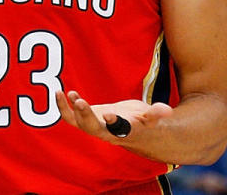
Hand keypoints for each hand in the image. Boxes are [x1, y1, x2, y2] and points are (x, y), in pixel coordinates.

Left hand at [55, 90, 172, 143]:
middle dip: (86, 116)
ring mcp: (93, 127)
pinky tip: (59, 93)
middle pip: (93, 128)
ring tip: (65, 93)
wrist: (132, 132)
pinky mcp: (85, 121)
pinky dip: (63, 106)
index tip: (109, 115)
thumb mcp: (152, 117)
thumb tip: (167, 110)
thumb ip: (157, 114)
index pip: (118, 130)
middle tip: (80, 101)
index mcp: (124, 132)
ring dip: (69, 110)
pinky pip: (70, 117)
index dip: (114, 122)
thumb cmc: (143, 123)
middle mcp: (107, 132)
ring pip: (78, 123)